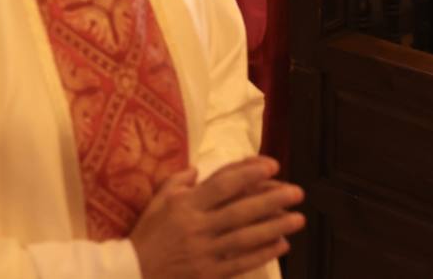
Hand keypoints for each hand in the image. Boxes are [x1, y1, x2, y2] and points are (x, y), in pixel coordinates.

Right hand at [131, 157, 305, 278]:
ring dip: (275, 227)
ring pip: (246, 238)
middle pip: (241, 211)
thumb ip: (179, 181)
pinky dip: (263, 253)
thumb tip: (199, 169)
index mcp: (185, 205)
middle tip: (297, 192)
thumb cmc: (148, 234)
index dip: (249, 174)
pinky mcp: (210, 274)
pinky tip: (281, 245)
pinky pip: (241, 263)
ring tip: (298, 218)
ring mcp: (205, 253)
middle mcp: (197, 227)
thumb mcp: (158, 201)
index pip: (223, 185)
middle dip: (272, 200)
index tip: (272, 165)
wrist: (135, 273)